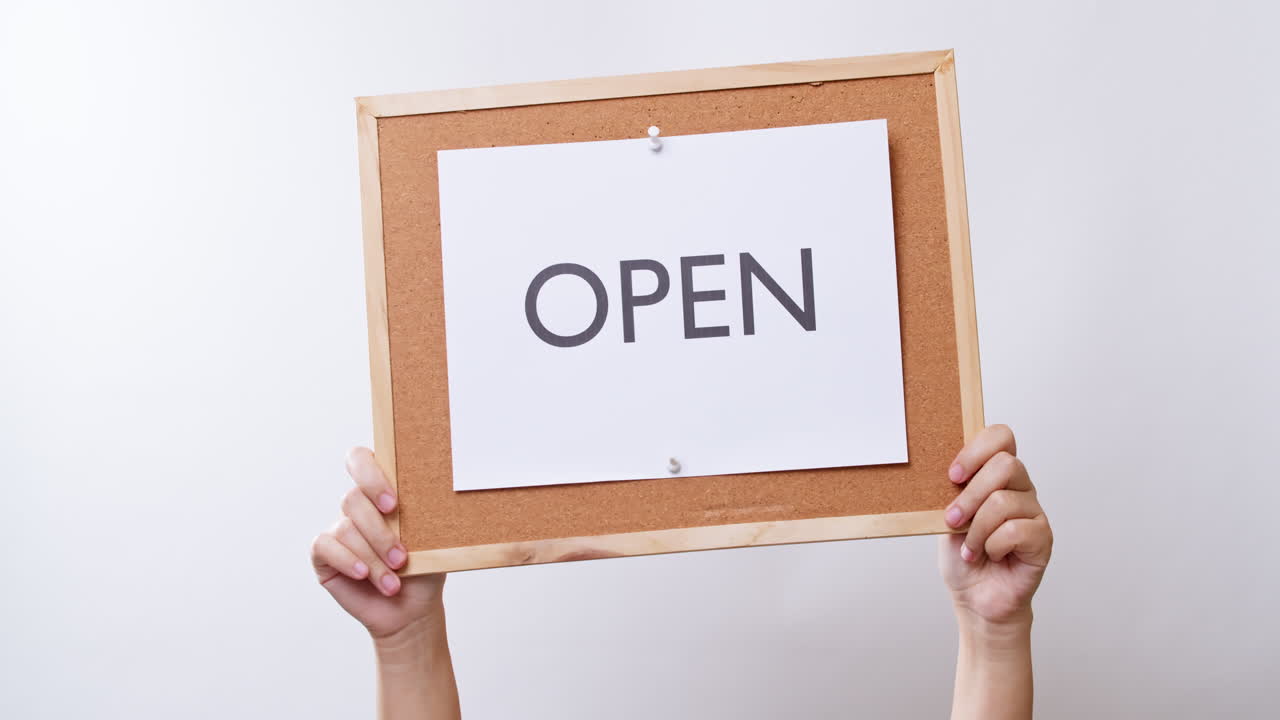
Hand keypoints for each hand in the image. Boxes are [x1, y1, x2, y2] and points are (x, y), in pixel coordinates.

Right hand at [311, 447, 445, 639]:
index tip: (393, 504)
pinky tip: (364, 575)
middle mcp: (357, 506)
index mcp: (382, 492)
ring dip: (373, 557)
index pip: (361, 460)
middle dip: (379, 531)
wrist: (412, 610)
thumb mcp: (431, 539)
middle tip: (401, 556)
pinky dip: (348, 561)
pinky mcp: (323, 554)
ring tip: (393, 582)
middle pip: (353, 498)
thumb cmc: (424, 569)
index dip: (370, 475)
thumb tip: (426, 496)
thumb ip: (421, 514)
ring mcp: (338, 529)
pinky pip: (326, 547)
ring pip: (346, 528)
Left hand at [938, 425, 1051, 628]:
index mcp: (996, 476)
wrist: (975, 597)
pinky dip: (992, 546)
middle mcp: (1020, 488)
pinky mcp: (1043, 538)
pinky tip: (990, 555)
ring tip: (969, 547)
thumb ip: (953, 491)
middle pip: (1006, 465)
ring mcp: (1034, 512)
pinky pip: (1015, 530)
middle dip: (970, 495)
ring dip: (976, 529)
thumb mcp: (947, 516)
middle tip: (952, 519)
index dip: (976, 450)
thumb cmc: (962, 555)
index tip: (952, 476)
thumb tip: (948, 471)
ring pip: (1004, 501)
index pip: (1001, 437)